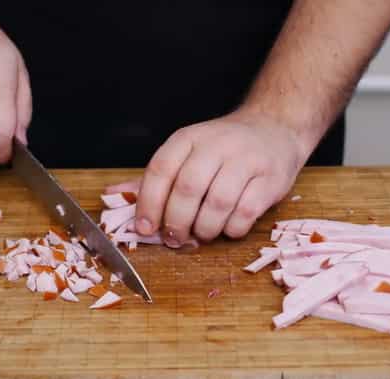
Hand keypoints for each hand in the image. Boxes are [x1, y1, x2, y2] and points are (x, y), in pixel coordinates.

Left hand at [135, 109, 312, 245]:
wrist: (275, 128)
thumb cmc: (224, 149)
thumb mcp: (187, 154)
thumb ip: (154, 178)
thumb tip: (113, 195)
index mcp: (189, 139)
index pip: (161, 169)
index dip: (148, 203)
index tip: (144, 228)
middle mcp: (217, 145)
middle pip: (188, 189)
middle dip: (176, 222)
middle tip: (174, 238)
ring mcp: (247, 160)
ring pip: (218, 203)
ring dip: (205, 229)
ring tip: (202, 234)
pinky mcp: (271, 179)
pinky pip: (246, 212)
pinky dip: (232, 229)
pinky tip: (228, 228)